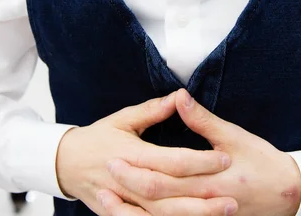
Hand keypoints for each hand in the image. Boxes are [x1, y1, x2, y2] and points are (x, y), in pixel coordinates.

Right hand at [56, 92, 237, 215]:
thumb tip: (180, 95)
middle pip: (171, 193)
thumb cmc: (97, 137)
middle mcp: (129, 182)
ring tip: (224, 212)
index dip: (199, 162)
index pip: (171, 161)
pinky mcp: (121, 215)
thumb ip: (153, 110)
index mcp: (132, 154)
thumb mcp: (123, 119)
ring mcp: (124, 203)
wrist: (65, 163)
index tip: (224, 158)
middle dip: (203, 195)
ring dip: (194, 215)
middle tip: (234, 196)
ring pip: (162, 214)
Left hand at [104, 89, 300, 215]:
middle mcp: (203, 202)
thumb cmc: (262, 162)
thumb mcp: (234, 137)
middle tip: (105, 173)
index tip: (113, 157)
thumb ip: (202, 120)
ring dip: (131, 212)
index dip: (135, 169)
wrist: (288, 194)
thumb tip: (179, 97)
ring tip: (105, 200)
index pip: (162, 176)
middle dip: (128, 187)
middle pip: (156, 201)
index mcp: (208, 178)